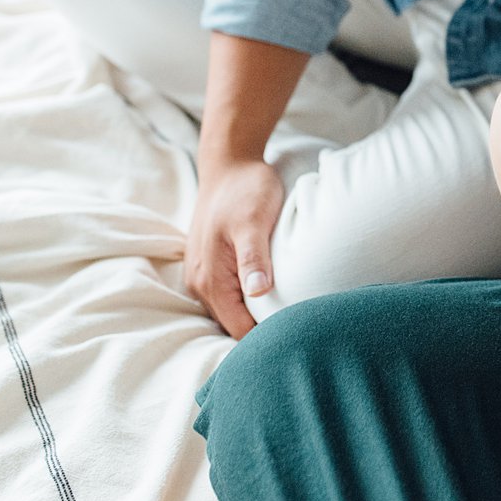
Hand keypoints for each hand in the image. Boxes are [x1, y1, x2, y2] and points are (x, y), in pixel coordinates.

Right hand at [184, 156, 284, 339]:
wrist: (230, 164)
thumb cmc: (245, 189)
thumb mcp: (253, 221)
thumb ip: (254, 257)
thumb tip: (258, 291)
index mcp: (209, 279)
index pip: (237, 329)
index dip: (266, 336)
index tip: (297, 335)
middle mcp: (200, 284)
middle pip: (232, 325)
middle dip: (262, 331)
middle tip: (300, 329)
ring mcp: (203, 276)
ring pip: (231, 312)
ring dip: (256, 317)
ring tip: (291, 316)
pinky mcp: (212, 267)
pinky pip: (230, 297)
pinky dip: (249, 302)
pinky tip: (273, 297)